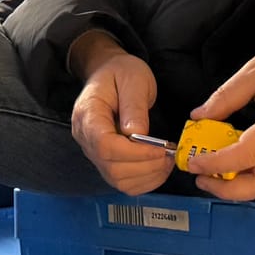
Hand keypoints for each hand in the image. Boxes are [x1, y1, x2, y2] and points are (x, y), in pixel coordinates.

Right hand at [68, 32, 171, 195]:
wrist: (108, 73)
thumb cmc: (120, 73)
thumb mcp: (133, 79)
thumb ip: (134, 105)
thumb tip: (138, 134)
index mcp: (88, 114)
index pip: (104, 145)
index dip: (134, 152)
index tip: (160, 149)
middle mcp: (85, 137)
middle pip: (111, 167)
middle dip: (145, 166)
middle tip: (169, 155)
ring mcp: (93, 151)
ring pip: (117, 180)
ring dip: (147, 176)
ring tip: (167, 161)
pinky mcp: (105, 160)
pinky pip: (122, 182)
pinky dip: (144, 181)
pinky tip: (159, 168)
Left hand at [189, 37, 254, 201]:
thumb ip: (225, 96)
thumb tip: (199, 117)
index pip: (248, 154)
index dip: (218, 163)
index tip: (195, 162)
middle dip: (229, 190)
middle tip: (202, 178)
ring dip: (241, 186)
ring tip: (215, 172)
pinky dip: (254, 174)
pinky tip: (237, 162)